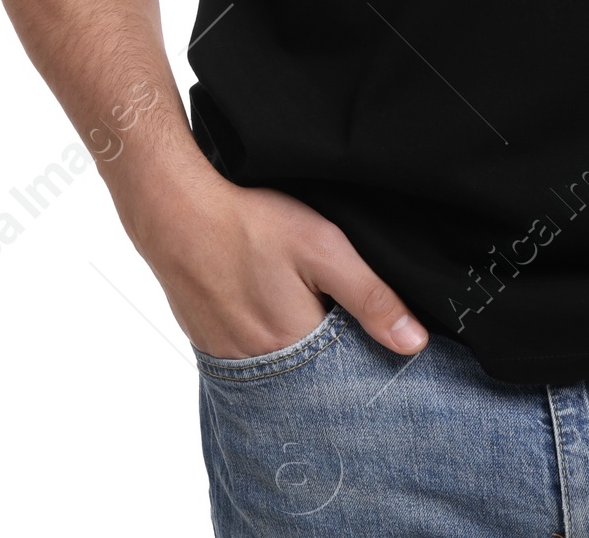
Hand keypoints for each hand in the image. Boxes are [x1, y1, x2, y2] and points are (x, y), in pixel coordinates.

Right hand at [118, 158, 428, 360]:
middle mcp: (258, 365)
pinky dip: (266, 337)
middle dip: (331, 353)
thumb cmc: (249, 223)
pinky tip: (268, 303)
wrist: (175, 211)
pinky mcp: (208, 341)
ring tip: (300, 302)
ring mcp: (228, 356)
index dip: (365, 352)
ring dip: (298, 346)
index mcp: (293, 346)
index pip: (345, 374)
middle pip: (311, 376)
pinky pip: (249, 356)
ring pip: (280, 366)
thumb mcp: (324, 248)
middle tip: (332, 306)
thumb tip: (413, 343)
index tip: (375, 332)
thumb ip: (370, 297)